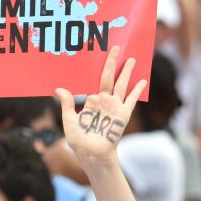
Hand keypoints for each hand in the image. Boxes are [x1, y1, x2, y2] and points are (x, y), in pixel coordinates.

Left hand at [56, 46, 145, 161]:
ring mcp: (114, 107)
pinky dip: (137, 91)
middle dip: (113, 62)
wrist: (91, 154)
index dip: (97, 68)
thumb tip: (58, 89)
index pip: (95, 80)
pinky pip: (131, 100)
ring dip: (127, 72)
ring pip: (121, 85)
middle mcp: (104, 101)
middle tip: (115, 47)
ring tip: (132, 59)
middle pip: (109, 77)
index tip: (97, 54)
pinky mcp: (122, 115)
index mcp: (92, 101)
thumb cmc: (79, 140)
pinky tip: (142, 81)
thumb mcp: (69, 120)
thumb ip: (67, 104)